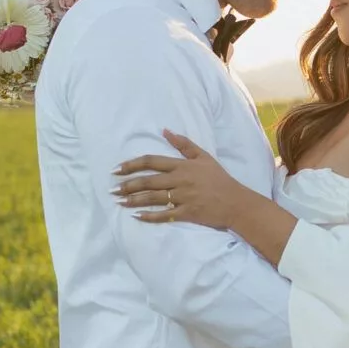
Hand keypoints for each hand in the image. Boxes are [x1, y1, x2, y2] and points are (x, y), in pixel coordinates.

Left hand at [115, 130, 249, 230]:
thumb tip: (165, 130)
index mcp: (182, 165)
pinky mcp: (187, 213)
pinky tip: (136, 216)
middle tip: (112, 188)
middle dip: (127, 185)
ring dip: (133, 200)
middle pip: (148, 181)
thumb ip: (183, 144)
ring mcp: (183, 197)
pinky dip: (149, 216)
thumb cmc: (219, 179)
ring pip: (152, 198)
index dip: (132, 164)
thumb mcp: (204, 157)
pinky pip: (164, 215)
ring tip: (119, 202)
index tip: (117, 169)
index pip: (152, 162)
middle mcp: (180, 180)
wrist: (236, 202)